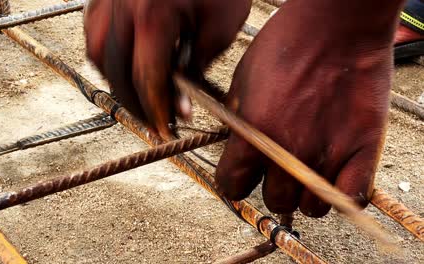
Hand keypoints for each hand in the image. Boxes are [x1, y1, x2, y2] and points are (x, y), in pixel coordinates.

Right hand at [84, 0, 250, 137]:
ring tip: (139, 96)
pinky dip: (106, 55)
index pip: (146, 78)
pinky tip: (124, 64)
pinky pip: (94, 31)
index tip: (167, 129)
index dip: (157, 110)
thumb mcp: (220, 27)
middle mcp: (122, 6)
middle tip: (155, 120)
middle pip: (116, 72)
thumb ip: (195, 67)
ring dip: (116, 81)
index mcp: (153, 14)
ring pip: (97, 54)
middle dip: (136, 104)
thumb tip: (180, 102)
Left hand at [215, 0, 400, 217]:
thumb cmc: (286, 46)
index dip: (234, 181)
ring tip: (308, 167)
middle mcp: (288, 154)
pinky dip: (341, 195)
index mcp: (253, 137)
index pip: (232, 186)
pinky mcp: (363, 151)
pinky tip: (335, 176)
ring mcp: (327, 155)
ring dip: (305, 192)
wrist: (336, 25)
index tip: (240, 175)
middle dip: (271, 186)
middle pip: (274, 200)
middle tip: (278, 166)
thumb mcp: (242, 80)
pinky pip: (350, 198)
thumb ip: (235, 122)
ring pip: (310, 206)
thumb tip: (234, 147)